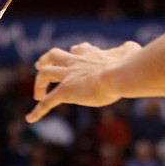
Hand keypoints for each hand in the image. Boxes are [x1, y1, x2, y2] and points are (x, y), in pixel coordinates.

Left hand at [25, 40, 141, 121]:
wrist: (116, 75)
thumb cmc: (125, 65)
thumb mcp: (128, 52)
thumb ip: (128, 50)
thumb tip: (134, 46)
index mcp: (89, 54)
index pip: (78, 50)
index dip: (74, 52)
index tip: (73, 54)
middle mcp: (75, 62)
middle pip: (54, 55)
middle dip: (45, 59)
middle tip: (39, 64)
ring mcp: (68, 76)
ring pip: (45, 74)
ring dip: (39, 83)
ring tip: (37, 95)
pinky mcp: (66, 91)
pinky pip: (48, 101)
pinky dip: (38, 110)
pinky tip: (30, 119)